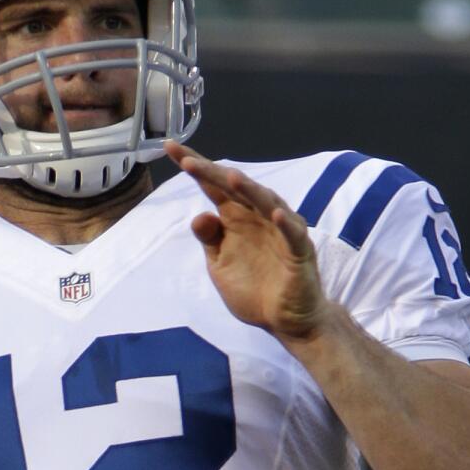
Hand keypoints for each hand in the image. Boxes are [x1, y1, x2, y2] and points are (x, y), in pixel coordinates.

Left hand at [165, 142, 330, 340]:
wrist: (285, 321)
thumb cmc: (253, 289)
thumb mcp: (220, 265)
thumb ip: (209, 240)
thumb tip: (199, 215)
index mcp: (236, 218)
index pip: (213, 186)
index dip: (195, 167)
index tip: (170, 148)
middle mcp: (257, 217)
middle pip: (234, 187)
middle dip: (212, 172)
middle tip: (188, 161)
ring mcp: (280, 231)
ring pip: (265, 202)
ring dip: (248, 189)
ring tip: (230, 176)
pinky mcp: (299, 251)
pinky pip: (293, 233)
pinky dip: (284, 223)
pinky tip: (272, 214)